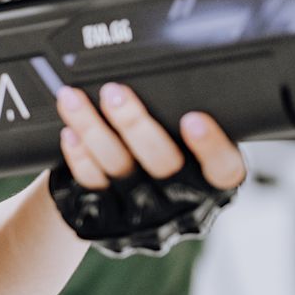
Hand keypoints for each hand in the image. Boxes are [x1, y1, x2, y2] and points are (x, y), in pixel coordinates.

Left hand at [52, 83, 246, 253]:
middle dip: (135, 124)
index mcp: (210, 185)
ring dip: (93, 129)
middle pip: (162, 164)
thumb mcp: (188, 154)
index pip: (224, 170)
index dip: (212, 147)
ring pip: (117, 168)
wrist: (117, 214)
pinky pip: (90, 183)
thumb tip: (176, 77)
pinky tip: (70, 131)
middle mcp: (179, 204)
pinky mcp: (105, 218)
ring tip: (74, 99)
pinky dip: (78, 155)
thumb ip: (185, 127)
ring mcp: (141, 215)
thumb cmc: (162, 162)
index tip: (193, 119)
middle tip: (115, 93)